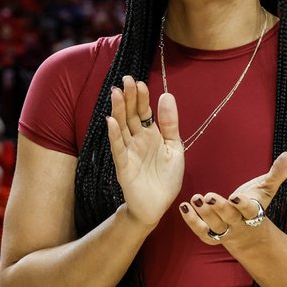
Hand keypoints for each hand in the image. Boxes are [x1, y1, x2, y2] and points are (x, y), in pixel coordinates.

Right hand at [106, 75, 183, 227]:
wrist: (158, 206)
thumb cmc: (166, 178)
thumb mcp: (175, 147)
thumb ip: (170, 124)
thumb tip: (167, 95)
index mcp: (151, 135)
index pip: (144, 111)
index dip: (141, 97)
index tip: (139, 82)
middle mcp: (137, 140)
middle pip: (131, 115)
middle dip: (128, 98)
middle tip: (125, 80)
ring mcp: (129, 152)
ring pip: (122, 128)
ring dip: (118, 111)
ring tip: (115, 93)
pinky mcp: (124, 167)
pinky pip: (118, 149)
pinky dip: (114, 136)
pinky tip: (111, 122)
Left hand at [179, 153, 286, 247]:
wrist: (250, 233)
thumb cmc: (256, 203)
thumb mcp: (267, 189)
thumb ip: (277, 173)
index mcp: (254, 213)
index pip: (250, 210)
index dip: (243, 205)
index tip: (235, 196)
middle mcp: (239, 224)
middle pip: (230, 219)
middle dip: (220, 208)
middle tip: (208, 196)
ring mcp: (225, 231)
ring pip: (214, 227)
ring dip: (204, 214)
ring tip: (195, 199)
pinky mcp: (212, 235)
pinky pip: (201, 232)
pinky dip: (191, 221)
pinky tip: (184, 206)